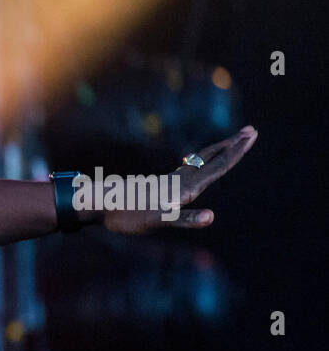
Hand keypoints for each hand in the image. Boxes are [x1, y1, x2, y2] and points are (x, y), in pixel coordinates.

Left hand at [98, 125, 257, 234]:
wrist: (99, 205)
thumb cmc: (127, 215)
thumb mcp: (156, 221)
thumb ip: (184, 219)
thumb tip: (210, 217)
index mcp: (184, 187)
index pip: (217, 166)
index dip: (236, 151)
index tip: (251, 134)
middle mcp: (180, 181)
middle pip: (211, 159)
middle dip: (232, 145)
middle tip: (251, 129)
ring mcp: (170, 182)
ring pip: (200, 162)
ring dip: (218, 152)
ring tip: (231, 142)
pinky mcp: (160, 187)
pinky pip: (187, 171)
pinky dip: (200, 163)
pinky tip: (196, 165)